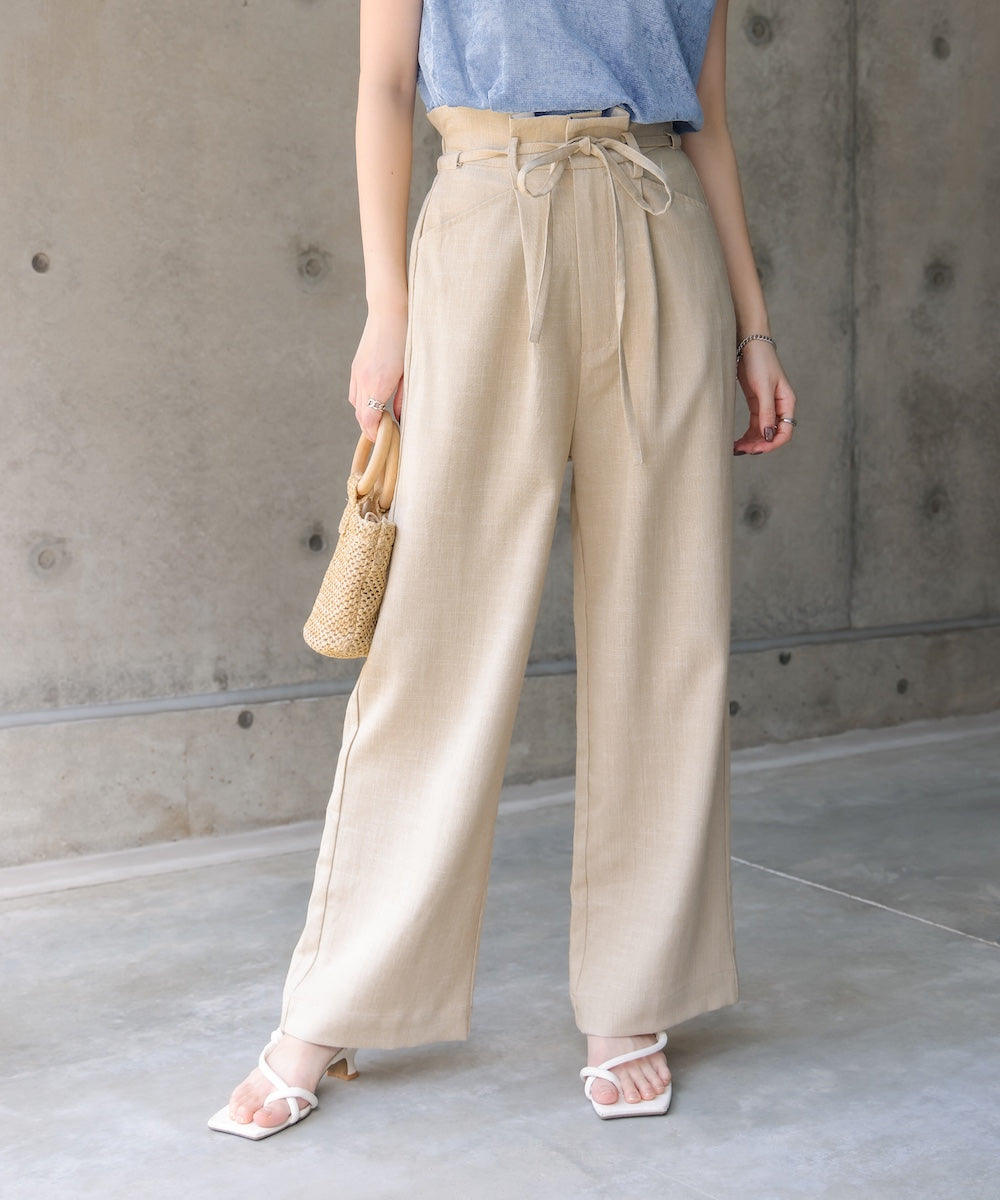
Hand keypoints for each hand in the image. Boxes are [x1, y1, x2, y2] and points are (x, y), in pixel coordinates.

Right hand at [348, 303, 406, 440]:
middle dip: (371, 429)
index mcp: (378, 383)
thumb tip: (399, 417)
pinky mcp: (356, 367)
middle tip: (385, 436)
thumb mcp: (409, 372)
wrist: (388, 312)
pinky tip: (373, 402)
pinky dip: (361, 403)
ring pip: (356, 405)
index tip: (385, 440)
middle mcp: (364, 380)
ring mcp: (357, 373)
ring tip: (381, 421)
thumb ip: (403, 397)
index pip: (369, 419)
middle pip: (361, 416)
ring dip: (366, 416)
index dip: (375, 434)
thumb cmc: (406, 340)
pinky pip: (354, 392)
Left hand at [733, 340, 796, 454]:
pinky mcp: (757, 404)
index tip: (756, 449)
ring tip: (736, 448)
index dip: (772, 444)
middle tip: (742, 450)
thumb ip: (767, 412)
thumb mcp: (763, 387)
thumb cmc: (760, 361)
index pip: (785, 431)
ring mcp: (768, 406)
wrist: (749, 344)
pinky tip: (737, 442)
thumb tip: (768, 436)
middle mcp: (779, 407)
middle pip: (773, 434)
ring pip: (762, 432)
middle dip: (759, 445)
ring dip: (751, 442)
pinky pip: (754, 425)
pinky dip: (747, 435)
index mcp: (787, 403)